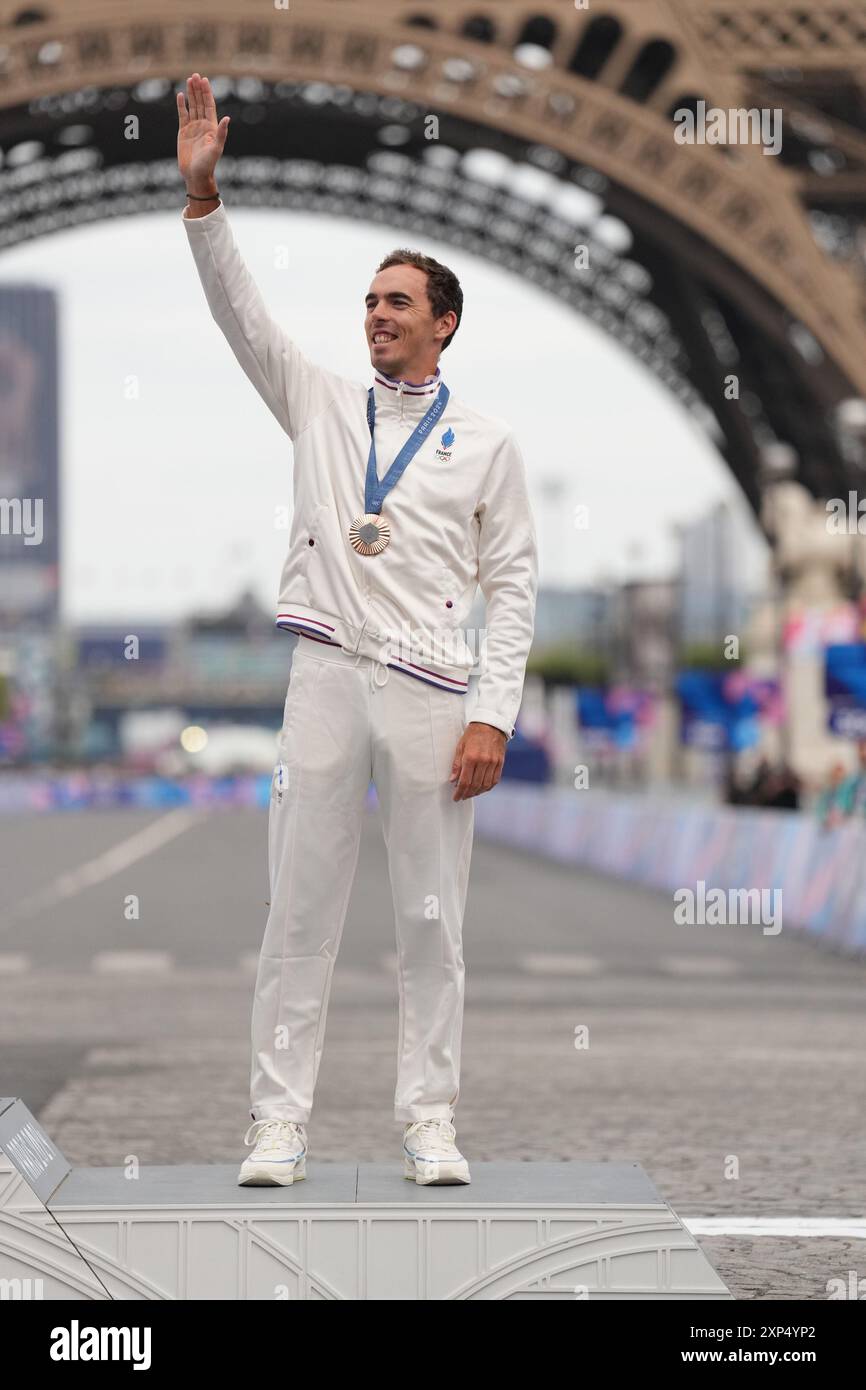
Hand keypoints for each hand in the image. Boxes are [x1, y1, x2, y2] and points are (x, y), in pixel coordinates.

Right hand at [177, 73, 229, 192]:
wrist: (196, 175)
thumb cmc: (208, 164)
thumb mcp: (216, 148)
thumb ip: (221, 133)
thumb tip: (227, 118)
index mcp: (211, 127)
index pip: (209, 105)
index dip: (207, 93)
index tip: (204, 80)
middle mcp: (202, 125)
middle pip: (200, 103)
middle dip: (198, 89)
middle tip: (195, 75)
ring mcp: (192, 128)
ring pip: (192, 106)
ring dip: (191, 94)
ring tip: (189, 80)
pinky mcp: (183, 132)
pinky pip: (182, 115)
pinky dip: (181, 105)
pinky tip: (181, 96)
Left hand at [450, 721, 505, 799]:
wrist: (490, 724)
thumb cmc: (473, 734)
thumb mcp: (460, 746)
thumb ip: (456, 765)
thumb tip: (452, 780)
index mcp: (471, 757)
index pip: (464, 781)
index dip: (459, 792)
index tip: (456, 798)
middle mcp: (483, 761)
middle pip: (475, 785)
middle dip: (467, 794)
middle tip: (462, 797)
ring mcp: (493, 763)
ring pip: (485, 785)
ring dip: (477, 792)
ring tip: (470, 794)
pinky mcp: (500, 762)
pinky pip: (495, 780)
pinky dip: (488, 787)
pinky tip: (482, 788)